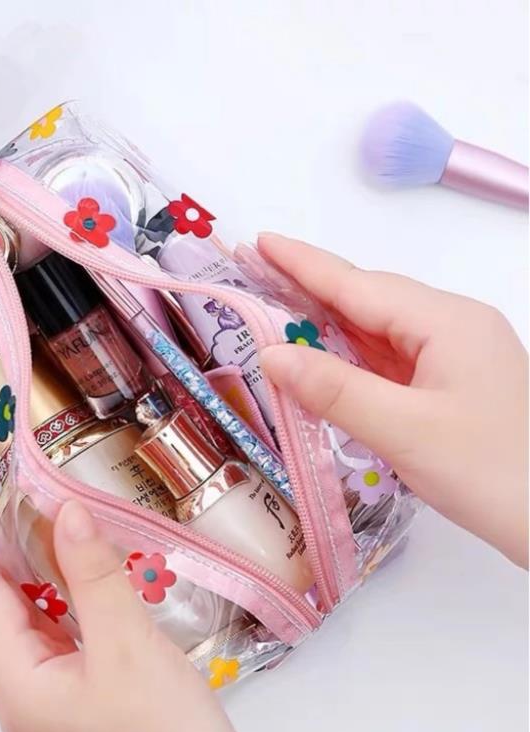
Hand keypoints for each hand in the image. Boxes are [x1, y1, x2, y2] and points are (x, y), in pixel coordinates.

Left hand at [0, 494, 274, 731]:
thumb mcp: (128, 644)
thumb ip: (93, 574)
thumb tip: (66, 513)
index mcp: (19, 687)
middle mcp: (24, 696)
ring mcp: (51, 703)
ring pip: (28, 624)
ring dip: (27, 574)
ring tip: (25, 524)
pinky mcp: (79, 702)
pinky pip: (56, 637)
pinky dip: (59, 599)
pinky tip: (72, 576)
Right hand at [257, 234, 527, 566]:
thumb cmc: (493, 473)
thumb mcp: (405, 431)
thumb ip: (334, 390)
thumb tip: (271, 355)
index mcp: (446, 323)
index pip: (359, 286)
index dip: (304, 264)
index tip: (261, 242)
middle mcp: (452, 327)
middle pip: (368, 299)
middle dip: (309, 287)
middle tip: (256, 275)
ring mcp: (455, 355)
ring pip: (378, 330)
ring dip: (327, 323)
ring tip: (275, 312)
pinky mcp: (452, 383)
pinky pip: (389, 358)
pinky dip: (350, 357)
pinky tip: (323, 359)